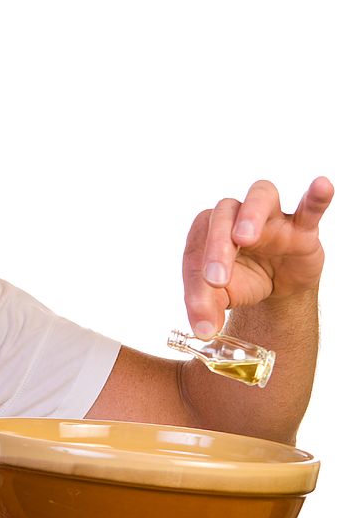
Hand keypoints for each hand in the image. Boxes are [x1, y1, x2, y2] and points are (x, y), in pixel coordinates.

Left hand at [182, 177, 333, 337]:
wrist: (276, 288)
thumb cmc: (241, 282)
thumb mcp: (220, 298)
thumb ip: (207, 309)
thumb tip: (204, 331)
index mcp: (207, 232)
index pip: (196, 247)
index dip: (195, 277)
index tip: (201, 307)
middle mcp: (234, 216)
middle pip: (222, 216)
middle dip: (217, 247)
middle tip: (216, 279)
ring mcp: (269, 218)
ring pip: (259, 197)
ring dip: (250, 215)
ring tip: (244, 237)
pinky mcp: (302, 227)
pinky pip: (310, 206)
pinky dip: (317, 197)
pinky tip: (322, 186)